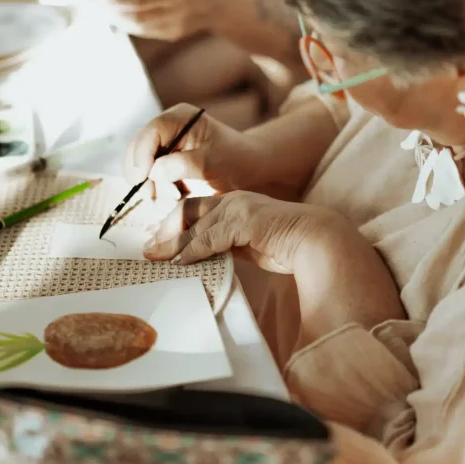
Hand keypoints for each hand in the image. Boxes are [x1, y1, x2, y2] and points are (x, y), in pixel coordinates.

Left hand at [108, 0, 233, 41]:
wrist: (215, 0)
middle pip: (135, 1)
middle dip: (109, 0)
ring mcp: (176, 16)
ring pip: (137, 19)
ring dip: (113, 15)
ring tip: (99, 9)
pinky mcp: (174, 32)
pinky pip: (143, 30)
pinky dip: (125, 24)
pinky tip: (115, 17)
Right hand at [124, 104, 264, 195]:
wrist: (246, 172)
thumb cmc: (235, 161)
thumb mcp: (213, 162)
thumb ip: (183, 165)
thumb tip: (153, 171)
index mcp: (179, 119)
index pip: (151, 133)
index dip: (142, 155)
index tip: (143, 179)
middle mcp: (166, 130)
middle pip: (137, 149)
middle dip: (141, 174)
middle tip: (153, 197)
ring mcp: (162, 148)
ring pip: (138, 167)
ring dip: (148, 186)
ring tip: (171, 198)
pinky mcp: (162, 166)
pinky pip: (147, 180)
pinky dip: (155, 192)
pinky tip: (173, 199)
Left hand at [143, 191, 329, 272]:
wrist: (316, 241)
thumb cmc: (288, 245)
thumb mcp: (250, 243)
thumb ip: (228, 244)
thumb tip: (205, 256)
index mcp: (234, 202)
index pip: (194, 208)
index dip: (173, 223)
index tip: (157, 239)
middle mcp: (233, 201)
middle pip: (187, 212)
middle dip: (164, 230)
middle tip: (148, 248)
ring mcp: (239, 209)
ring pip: (195, 226)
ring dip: (173, 244)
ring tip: (156, 258)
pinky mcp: (245, 223)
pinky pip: (210, 238)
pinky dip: (192, 251)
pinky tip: (181, 262)